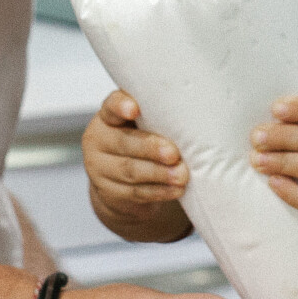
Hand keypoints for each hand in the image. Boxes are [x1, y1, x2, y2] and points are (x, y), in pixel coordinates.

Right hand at [82, 91, 192, 242]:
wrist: (122, 181)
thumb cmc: (143, 140)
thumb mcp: (145, 124)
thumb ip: (160, 116)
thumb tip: (198, 111)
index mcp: (108, 116)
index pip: (111, 105)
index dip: (121, 106)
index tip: (134, 109)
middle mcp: (99, 139)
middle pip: (124, 142)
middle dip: (151, 148)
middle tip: (174, 153)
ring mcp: (100, 168)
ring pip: (130, 170)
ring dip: (159, 173)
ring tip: (182, 175)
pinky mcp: (109, 193)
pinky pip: (135, 192)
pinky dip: (159, 191)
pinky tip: (176, 190)